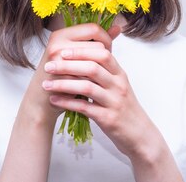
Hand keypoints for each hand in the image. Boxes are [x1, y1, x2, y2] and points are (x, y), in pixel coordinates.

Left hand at [40, 24, 157, 159]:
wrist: (139, 134)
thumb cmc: (125, 108)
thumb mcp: (119, 86)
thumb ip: (106, 71)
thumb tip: (85, 55)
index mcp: (120, 74)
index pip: (103, 54)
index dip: (82, 51)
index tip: (63, 51)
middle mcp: (118, 85)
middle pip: (92, 68)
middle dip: (67, 65)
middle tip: (49, 66)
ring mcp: (114, 102)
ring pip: (86, 87)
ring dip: (63, 84)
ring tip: (46, 84)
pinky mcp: (108, 118)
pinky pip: (84, 108)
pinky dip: (67, 103)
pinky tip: (54, 100)